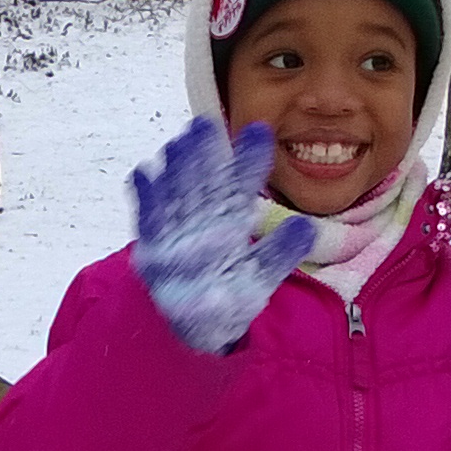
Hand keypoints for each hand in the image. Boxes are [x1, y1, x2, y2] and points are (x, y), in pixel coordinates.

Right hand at [130, 115, 315, 354]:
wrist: (201, 327)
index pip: (239, 185)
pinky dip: (145, 198)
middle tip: (206, 123)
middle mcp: (202, 219)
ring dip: (174, 168)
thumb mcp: (260, 275)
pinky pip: (147, 220)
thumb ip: (279, 253)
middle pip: (201, 181)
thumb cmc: (231, 294)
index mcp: (230, 219)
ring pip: (174, 193)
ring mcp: (175, 231)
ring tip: (179, 142)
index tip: (260, 132)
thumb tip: (306, 227)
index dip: (248, 160)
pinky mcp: (153, 249)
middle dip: (202, 153)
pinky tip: (144, 173)